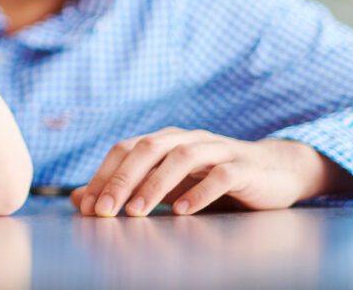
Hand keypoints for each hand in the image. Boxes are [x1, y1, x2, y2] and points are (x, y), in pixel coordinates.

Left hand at [70, 128, 352, 216]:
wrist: (274, 172)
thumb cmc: (213, 181)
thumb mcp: (168, 187)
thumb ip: (128, 190)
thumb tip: (78, 200)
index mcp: (165, 140)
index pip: (125, 149)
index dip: (103, 175)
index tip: (87, 206)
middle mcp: (187, 138)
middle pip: (147, 149)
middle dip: (122, 180)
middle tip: (103, 211)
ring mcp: (217, 149)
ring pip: (181, 157)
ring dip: (155, 185)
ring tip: (137, 213)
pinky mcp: (244, 166)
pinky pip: (220, 174)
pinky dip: (200, 191)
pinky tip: (183, 211)